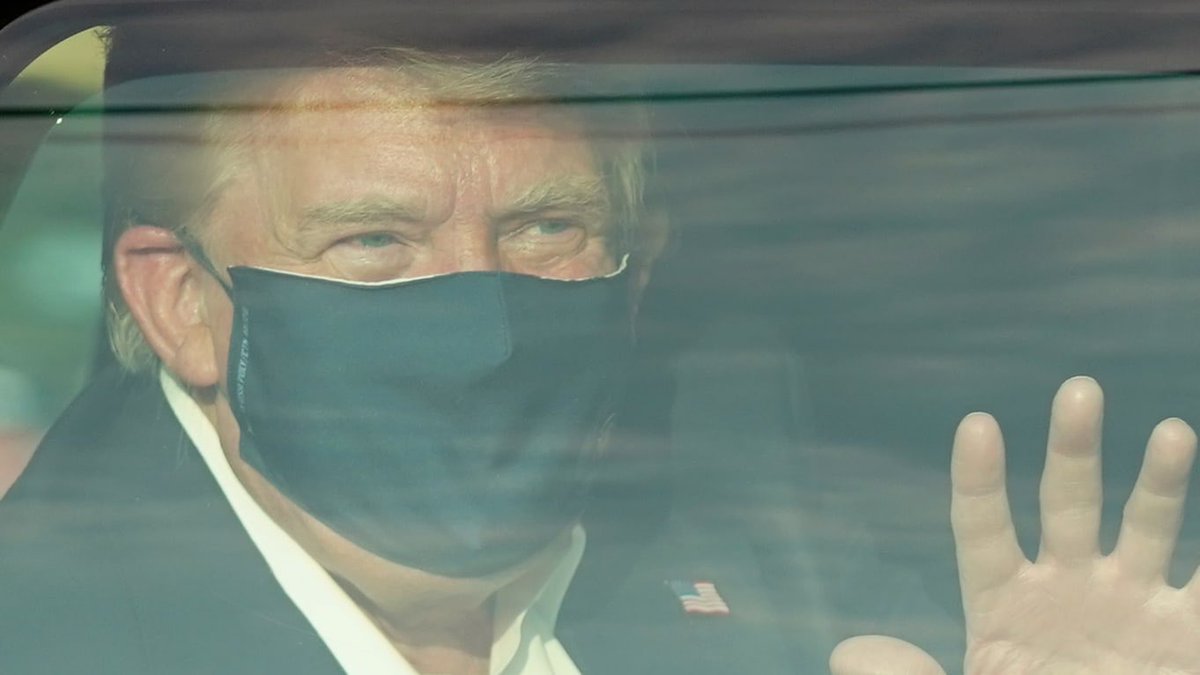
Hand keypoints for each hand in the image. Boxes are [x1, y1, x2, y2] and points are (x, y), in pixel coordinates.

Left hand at [830, 376, 1199, 674]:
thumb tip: (847, 652)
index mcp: (1002, 604)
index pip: (983, 529)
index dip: (978, 481)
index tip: (977, 425)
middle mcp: (1068, 590)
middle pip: (1068, 505)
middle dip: (1074, 450)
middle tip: (1080, 390)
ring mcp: (1130, 607)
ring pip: (1146, 528)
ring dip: (1159, 481)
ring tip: (1169, 432)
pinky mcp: (1185, 635)